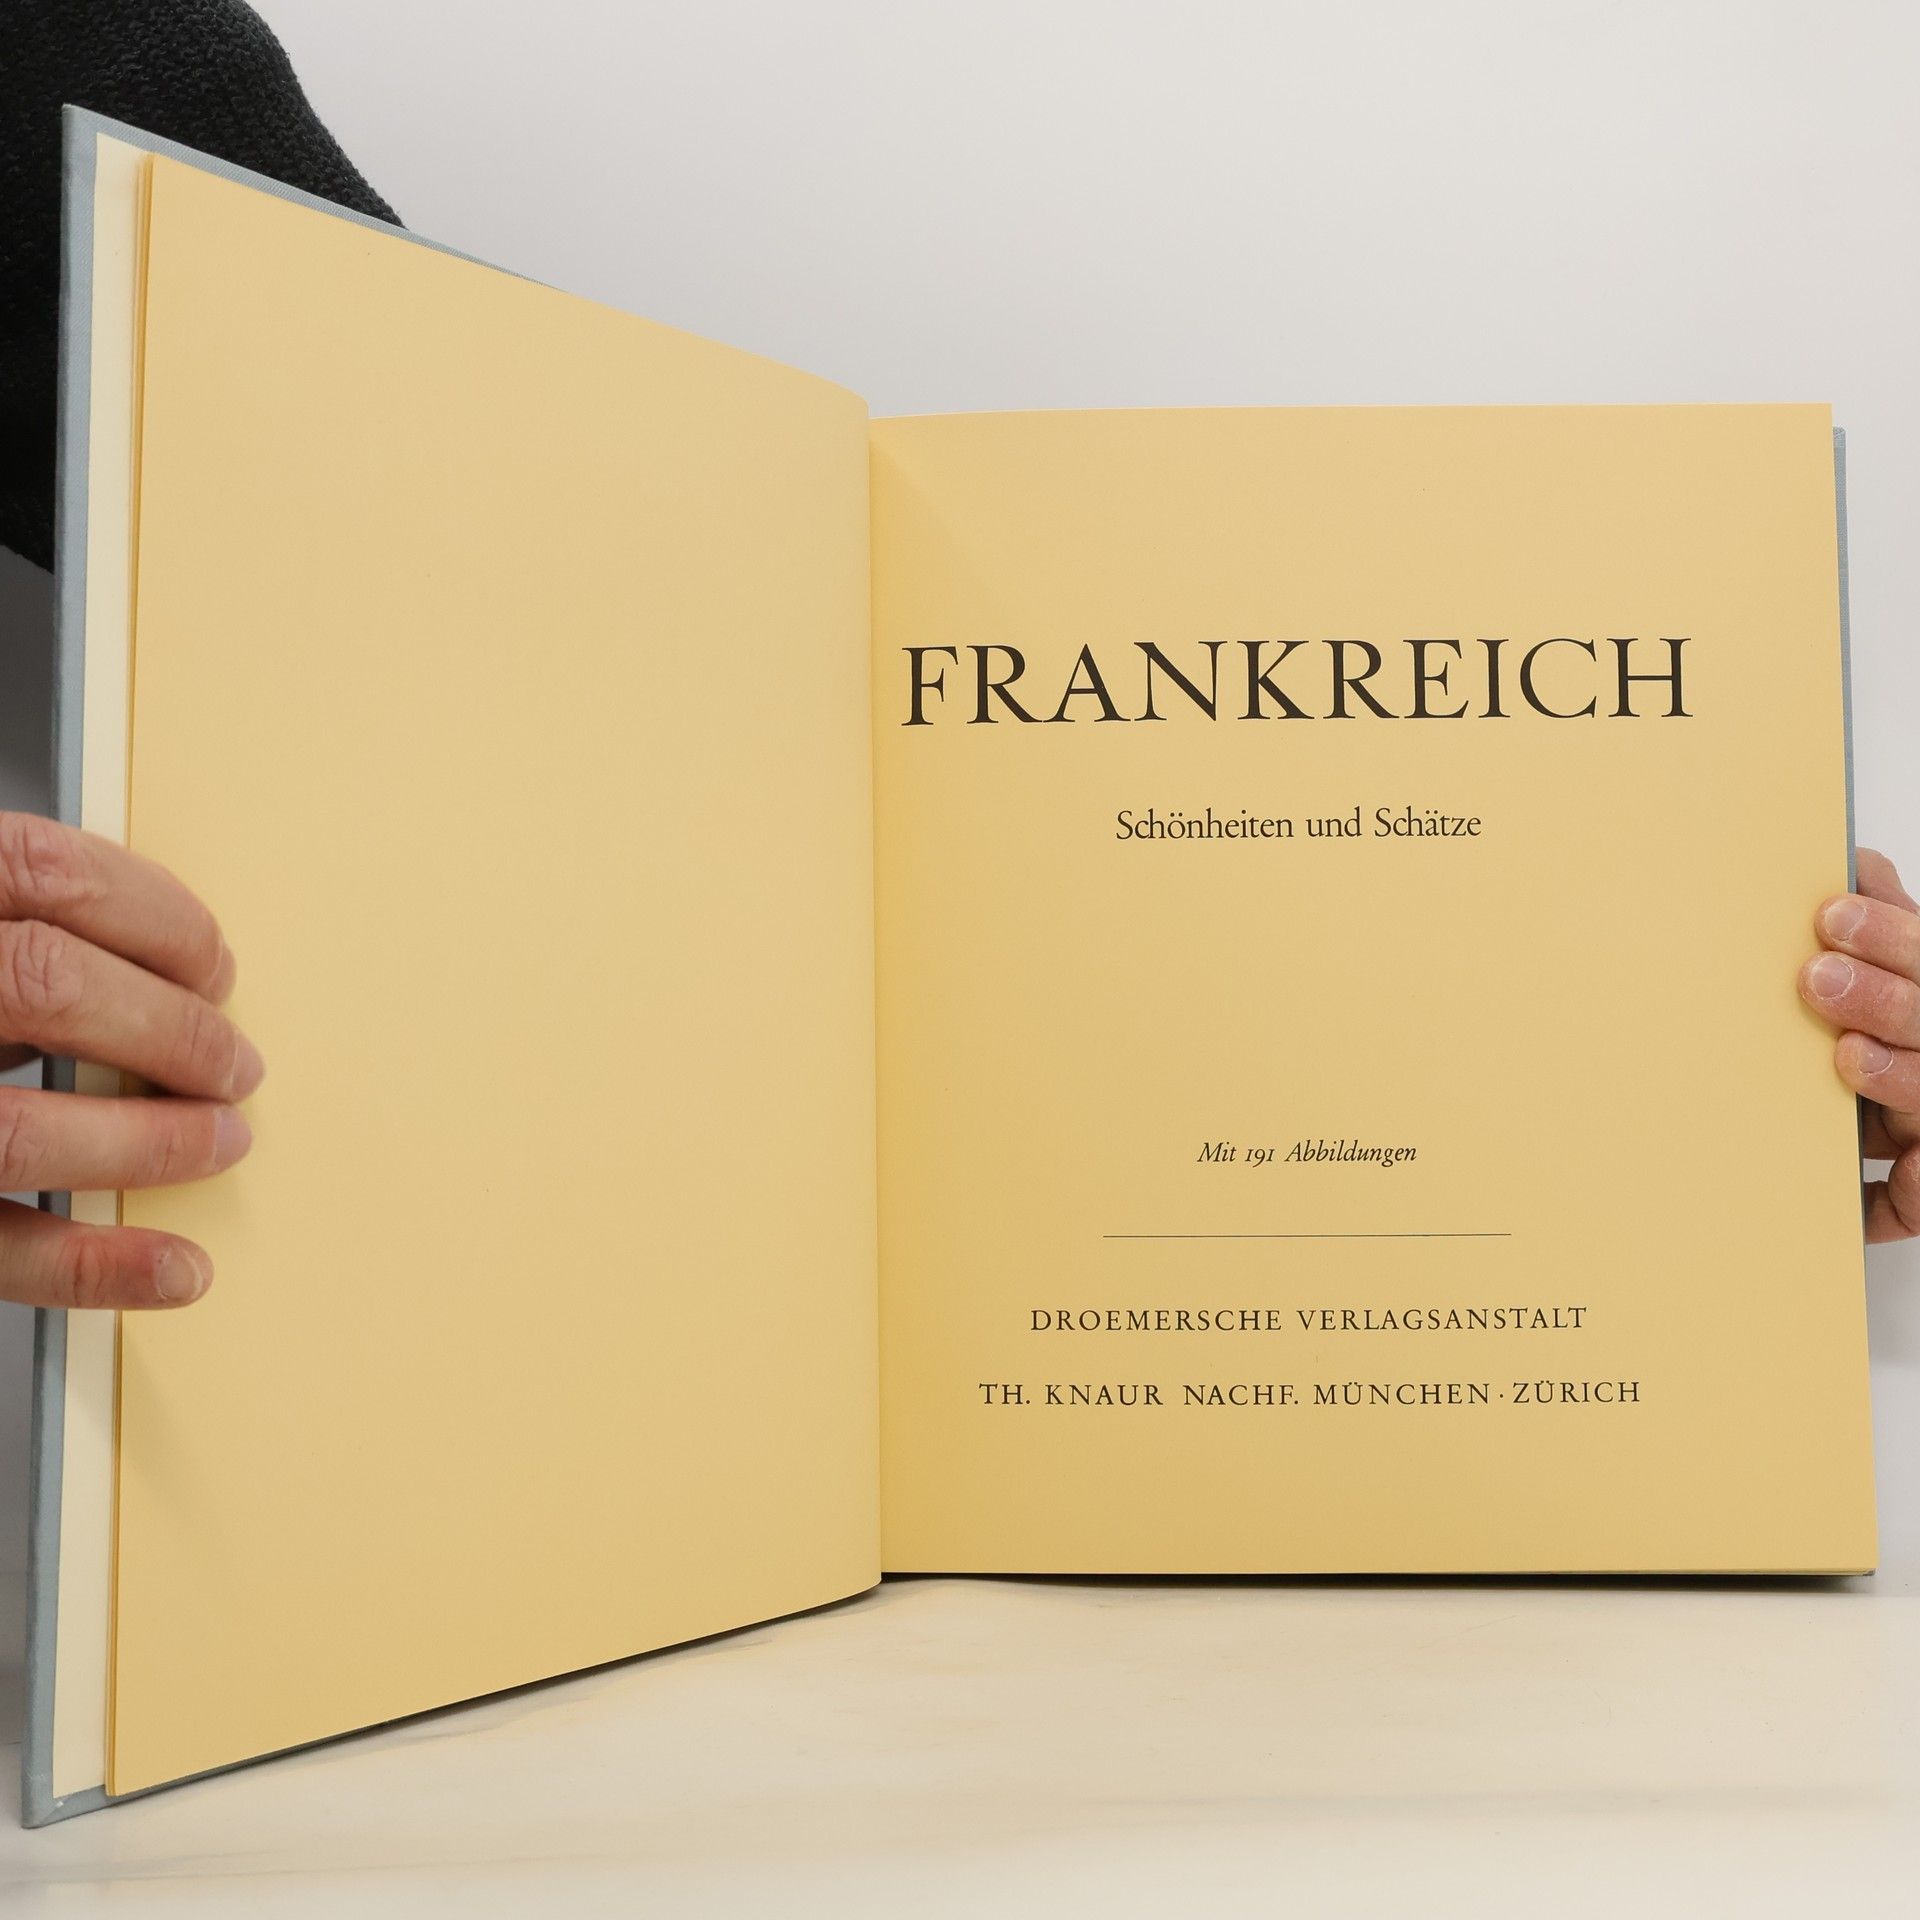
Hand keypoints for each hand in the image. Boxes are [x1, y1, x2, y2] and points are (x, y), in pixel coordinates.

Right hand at [0, 811, 260, 1308]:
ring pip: (14, 1130)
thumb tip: (143, 956)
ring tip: (218, 1139)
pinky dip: (90, 1268)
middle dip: (169, 1026)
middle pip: (43, 983)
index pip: (39, 870)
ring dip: (147, 1141)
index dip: (154, 915)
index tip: (213, 961)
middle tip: (233, 1062)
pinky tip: (171, 1269)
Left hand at [1801, 847, 1919, 1243]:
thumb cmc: (1905, 1042)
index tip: (1832, 916)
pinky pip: (1911, 1198)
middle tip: (1818, 978)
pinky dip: (1898, 1193)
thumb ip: (1887, 929)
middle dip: (1884, 999)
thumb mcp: (1905, 978)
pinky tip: (1874, 1182)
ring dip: (1896, 1077)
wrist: (1911, 1132)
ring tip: (1849, 1055)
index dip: (1892, 937)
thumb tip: (1858, 867)